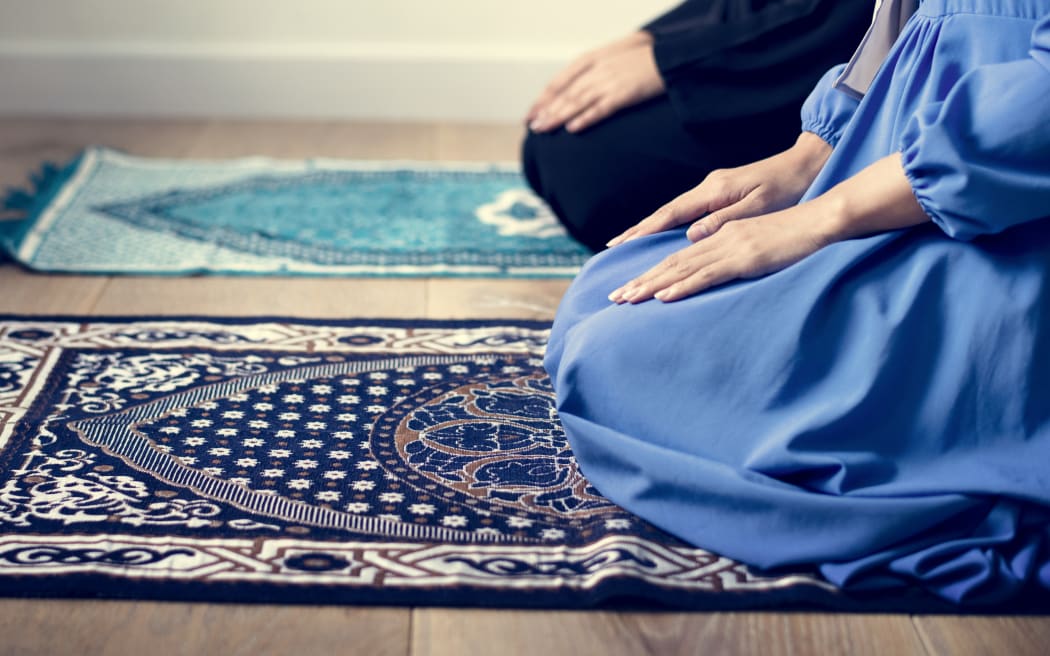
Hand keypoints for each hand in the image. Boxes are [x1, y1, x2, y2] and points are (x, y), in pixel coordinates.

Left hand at [527, 32, 664, 133]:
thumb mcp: (609, 58)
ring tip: (543, 129)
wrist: (668, 57)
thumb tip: (572, 92)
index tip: (531, 113)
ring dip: (558, 116)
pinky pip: (600, 109)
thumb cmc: (640, 59)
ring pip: (577, 102)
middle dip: (546, 111)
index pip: (559, 81)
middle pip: (565, 93)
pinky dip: (585, 118)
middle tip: (532, 126)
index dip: (543, 99)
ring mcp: (609, 82)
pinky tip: (573, 129)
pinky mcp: (624, 94)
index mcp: (591, 60)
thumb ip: (590, 72)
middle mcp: (596, 70)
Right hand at [607, 132, 832, 246]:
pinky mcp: (719, 194)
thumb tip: (691, 235)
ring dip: (648, 229)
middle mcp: (707, 188)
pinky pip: (684, 212)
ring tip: (626, 244)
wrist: (805, 165)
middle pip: (664, 213)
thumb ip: (724, 221)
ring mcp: (712, 190)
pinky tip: (658, 234)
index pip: (670, 215)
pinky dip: (666, 224)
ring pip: (672, 213)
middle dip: (637, 231)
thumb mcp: (758, 208)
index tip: (621, 245)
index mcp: (714, 191)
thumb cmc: (787, 188)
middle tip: (612, 248)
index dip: (644, 231)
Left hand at [609, 154, 929, 303]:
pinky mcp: (744, 256)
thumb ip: (732, 255)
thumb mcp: (757, 244)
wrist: (823, 218)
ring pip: (681, 268)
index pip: (678, 257)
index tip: (629, 286)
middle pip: (671, 262)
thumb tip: (712, 271)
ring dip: (651, 285)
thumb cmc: (795, 233)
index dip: (651, 272)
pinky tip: (663, 296)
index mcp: (720, 234)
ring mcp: (729, 245)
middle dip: (640, 280)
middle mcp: (718, 237)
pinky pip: (707, 274)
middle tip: (614, 298)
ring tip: (626, 299)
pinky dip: (682, 286)